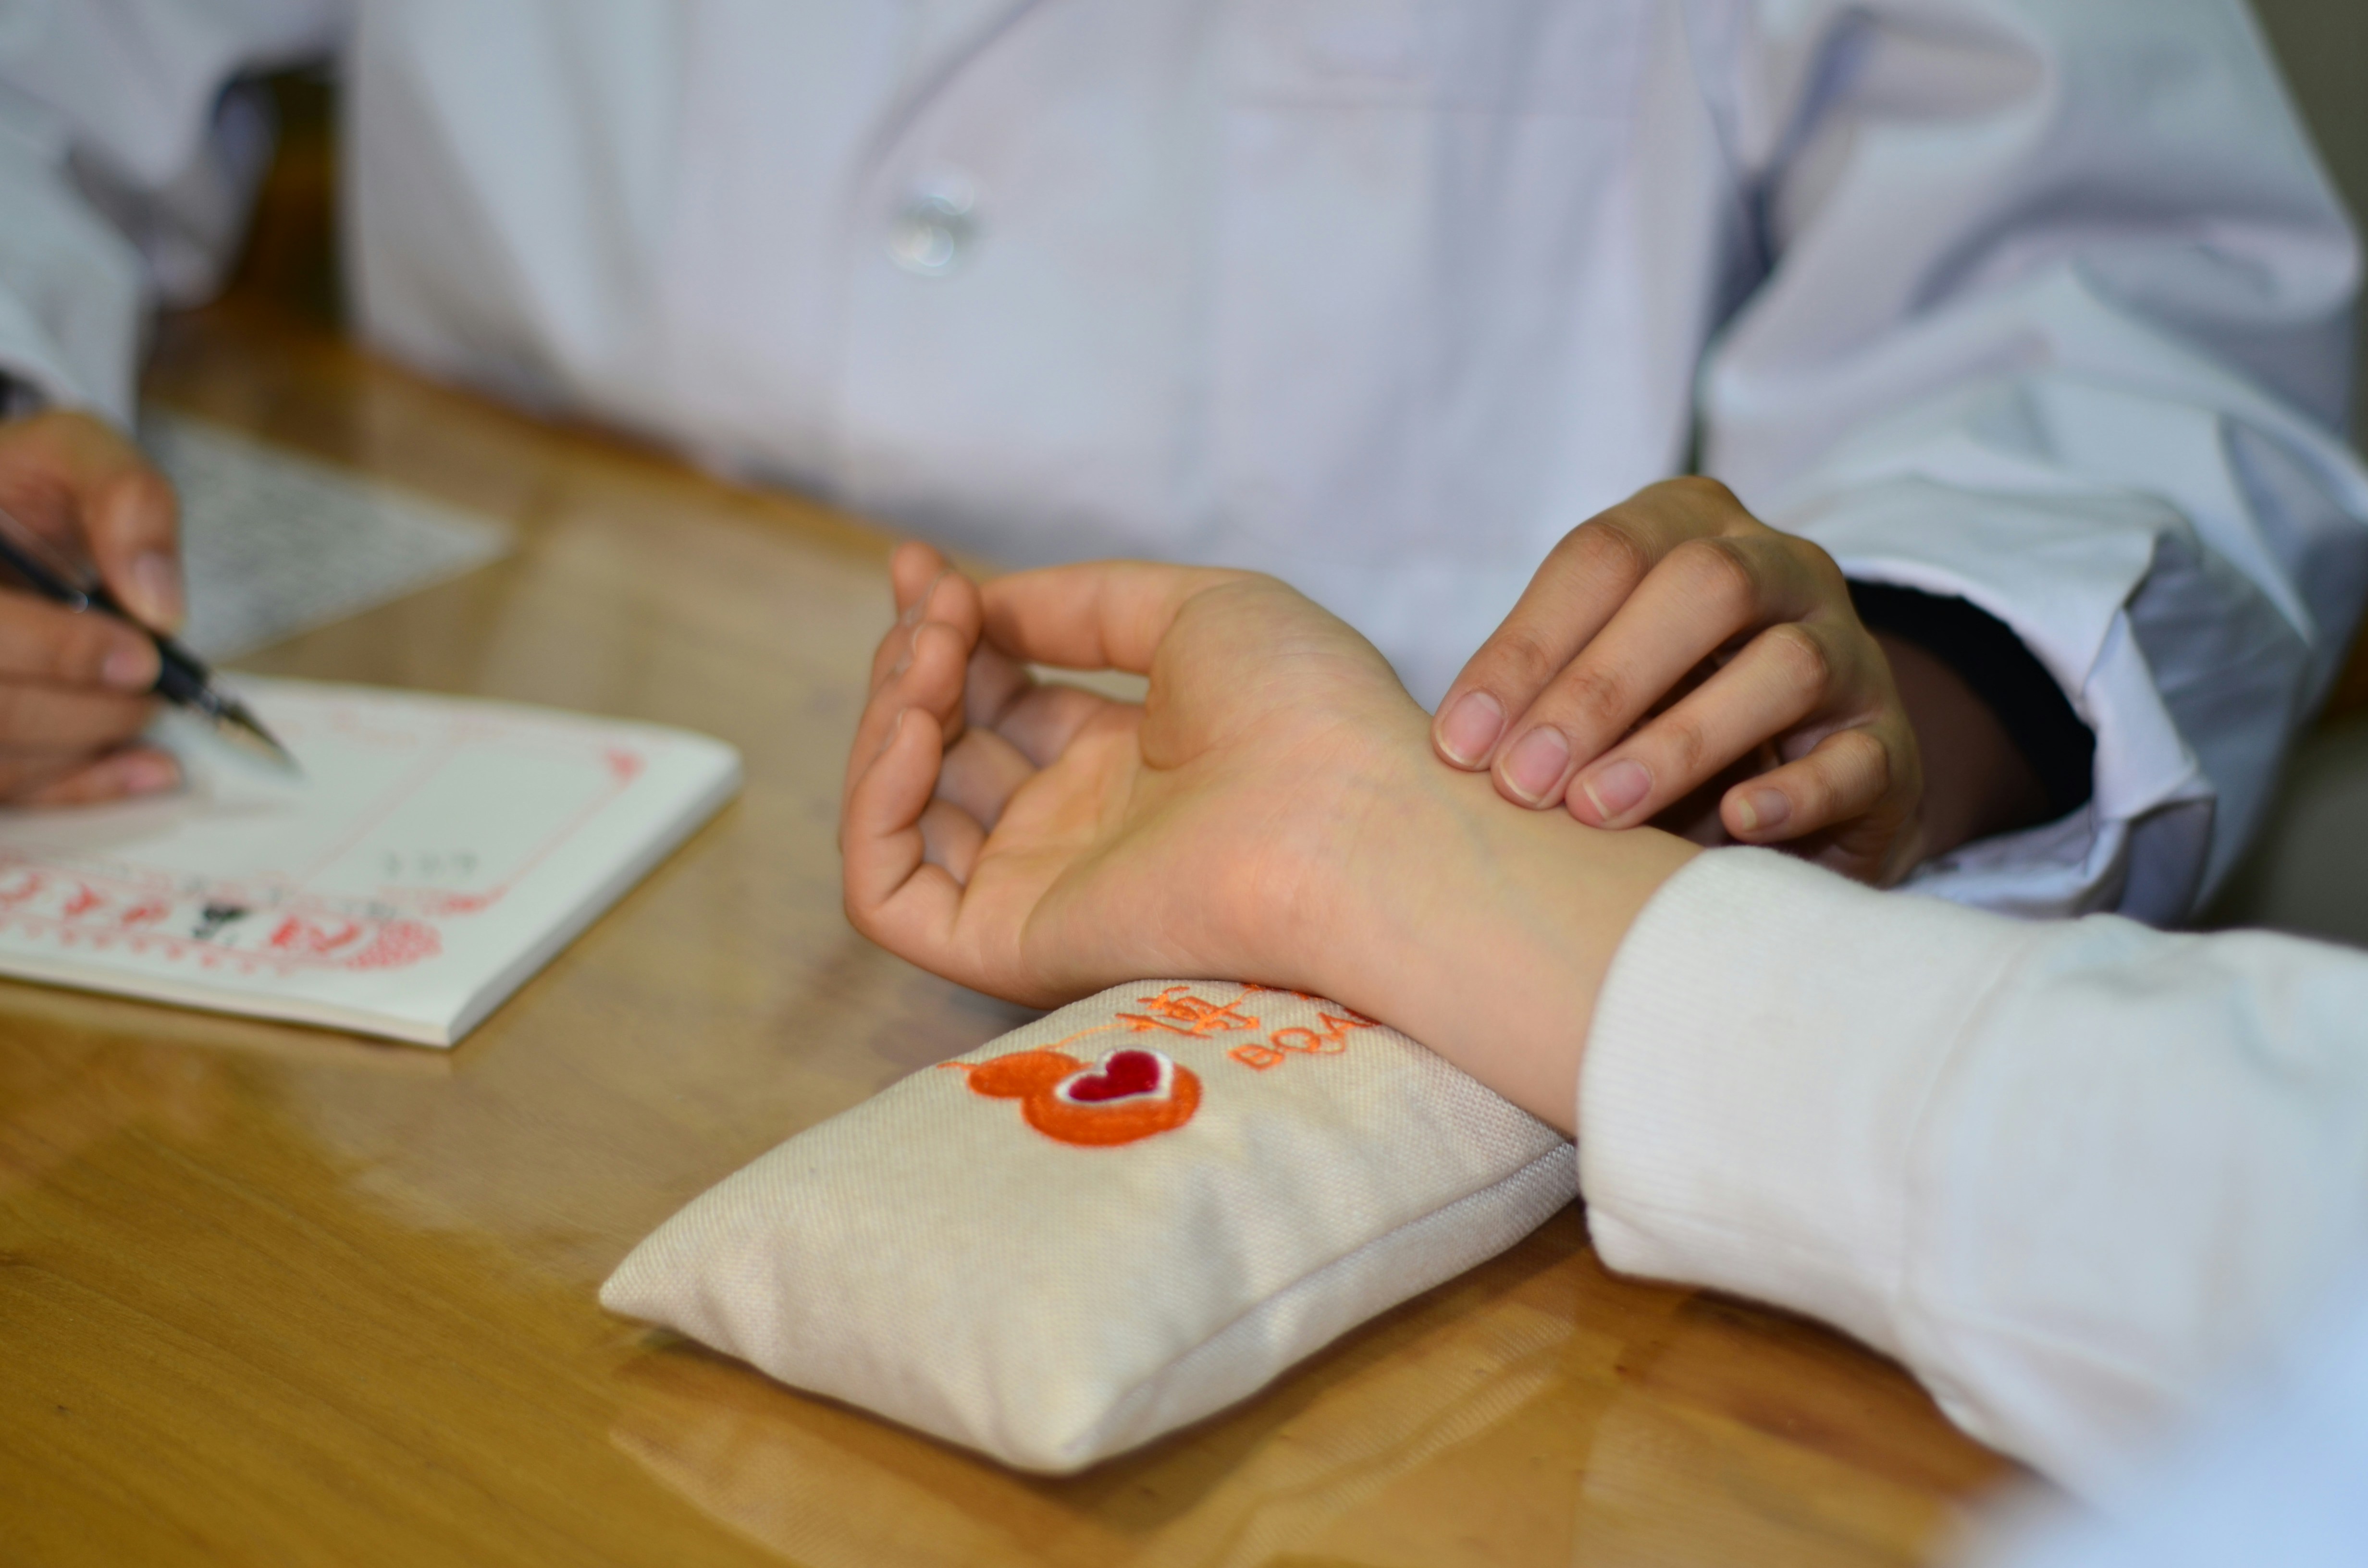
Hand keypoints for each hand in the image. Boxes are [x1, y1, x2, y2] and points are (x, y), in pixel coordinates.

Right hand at [0, 411, 183, 804]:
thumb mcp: (76, 455)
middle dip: (87, 708)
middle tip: (148, 686)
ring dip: (88, 745)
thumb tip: (160, 607)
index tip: (139, 656)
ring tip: (141, 709)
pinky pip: (8, 793)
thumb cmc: (28, 487)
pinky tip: (148, 770)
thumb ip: (126, 501)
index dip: (58, 652)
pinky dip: (82, 787)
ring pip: (0, 760)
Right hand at [842, 544, 1695, 1130]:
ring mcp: (1038, 890)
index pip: (996, 699)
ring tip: (928, 658)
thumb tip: (983, 602)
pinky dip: (874, 805)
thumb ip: (1080, 604)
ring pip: (902, 815)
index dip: (948, 630)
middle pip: (942, 748)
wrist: (1349, 816)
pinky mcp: (1011, 946)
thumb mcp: (1191, 610)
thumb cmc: (1308, 712)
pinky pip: (887, 897)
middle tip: (934, 607)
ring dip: (887, 719)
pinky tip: (915, 729)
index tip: (921, 566)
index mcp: (1124, 760)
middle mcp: (1073, 829)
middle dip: (913, 661)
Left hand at [1429, 478, 1924, 884]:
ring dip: (1680, 741)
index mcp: (1692, 530)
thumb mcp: (1596, 684)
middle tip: (1523, 782)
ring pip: (1784, 669)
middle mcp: (1781, 570)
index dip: (1525, 647)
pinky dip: (1792, 793)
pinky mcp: (1892, 744)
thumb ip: (1539, 692)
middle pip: (1704, 587)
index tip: (1457, 746)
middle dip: (1600, 685)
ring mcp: (1851, 652)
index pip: (1604, 557)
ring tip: (1597, 810)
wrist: (1803, 780)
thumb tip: (1451, 752)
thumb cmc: (1661, 718)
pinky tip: (1731, 825)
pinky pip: (1856, 759)